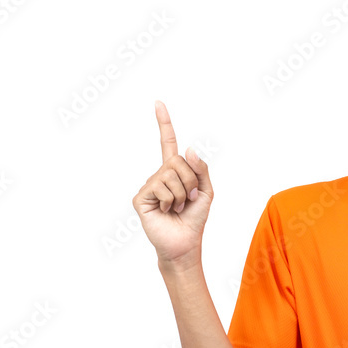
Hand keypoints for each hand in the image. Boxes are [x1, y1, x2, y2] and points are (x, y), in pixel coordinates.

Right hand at [132, 100, 212, 266]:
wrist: (185, 244)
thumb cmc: (195, 219)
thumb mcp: (206, 191)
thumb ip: (201, 169)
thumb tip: (189, 148)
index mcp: (174, 171)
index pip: (168, 143)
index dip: (164, 124)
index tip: (158, 103)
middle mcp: (159, 175)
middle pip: (178, 162)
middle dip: (191, 182)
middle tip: (189, 200)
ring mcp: (149, 186)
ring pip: (171, 175)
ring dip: (182, 195)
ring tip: (178, 208)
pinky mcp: (141, 198)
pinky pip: (161, 188)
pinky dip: (171, 201)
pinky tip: (167, 212)